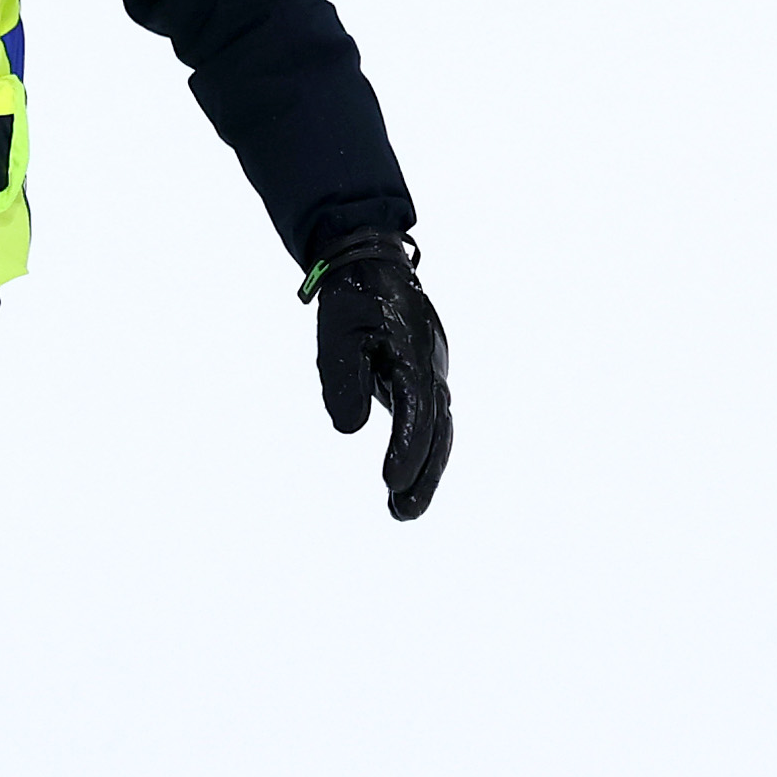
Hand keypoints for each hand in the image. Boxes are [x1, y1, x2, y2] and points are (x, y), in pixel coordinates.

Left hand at [311, 236, 450, 520]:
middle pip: (438, 430)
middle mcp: (431, 366)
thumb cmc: (352, 298)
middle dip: (424, 474)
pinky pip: (431, 418)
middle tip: (403, 513)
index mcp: (413, 354)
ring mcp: (432, 370)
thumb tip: (349, 428)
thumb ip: (342, 379)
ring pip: (439, 428)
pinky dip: (424, 449)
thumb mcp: (337, 335)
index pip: (417, 412)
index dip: (407, 449)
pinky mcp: (424, 374)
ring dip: (426, 469)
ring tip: (403, 509)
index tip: (391, 483)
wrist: (372, 263)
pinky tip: (408, 476)